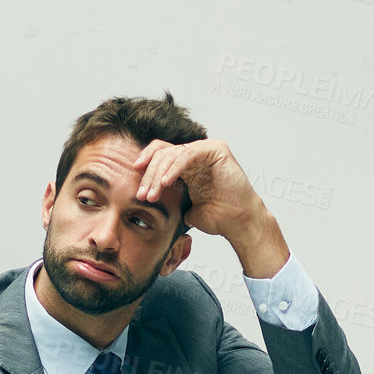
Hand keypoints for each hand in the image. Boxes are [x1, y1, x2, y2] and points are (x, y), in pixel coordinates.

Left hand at [132, 138, 287, 277]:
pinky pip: (187, 154)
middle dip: (149, 175)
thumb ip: (170, 199)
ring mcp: (206, 149)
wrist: (239, 223)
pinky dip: (174, 168)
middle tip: (142, 195)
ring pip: (172, 154)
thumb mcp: (185, 207)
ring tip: (151, 195)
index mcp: (188, 165)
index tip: (134, 182)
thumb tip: (148, 202)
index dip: (145, 164)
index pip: (160, 155)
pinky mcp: (216, 149)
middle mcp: (196, 154)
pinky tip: (165, 183)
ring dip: (158, 175)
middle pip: (162, 153)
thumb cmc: (218, 217)